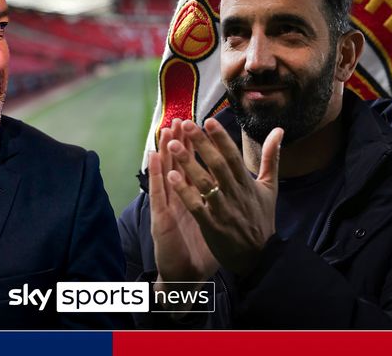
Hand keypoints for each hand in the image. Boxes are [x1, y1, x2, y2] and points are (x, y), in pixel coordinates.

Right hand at [149, 119, 219, 290]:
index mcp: (193, 197)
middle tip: (180, 116)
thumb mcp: (214, 222)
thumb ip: (223, 201)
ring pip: (165, 173)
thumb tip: (237, 185)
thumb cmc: (200, 248)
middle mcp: (178, 198)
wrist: (186, 275)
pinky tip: (154, 158)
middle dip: (179, 140)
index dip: (195, 144)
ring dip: (164, 149)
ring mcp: (168, 206)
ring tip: (164, 128)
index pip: (193, 165)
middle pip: (177, 164)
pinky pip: (158, 194)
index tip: (199, 122)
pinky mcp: (161, 219)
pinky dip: (156, 175)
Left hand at [166, 119, 282, 277]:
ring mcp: (223, 210)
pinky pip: (197, 205)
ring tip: (173, 145)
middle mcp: (235, 193)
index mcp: (247, 183)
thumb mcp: (270, 187)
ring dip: (188, 162)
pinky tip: (171, 176)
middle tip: (186, 124)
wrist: (260, 256)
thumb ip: (271, 157)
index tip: (208, 121)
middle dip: (201, 143)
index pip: (233, 155)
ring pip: (205, 182)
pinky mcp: (212, 225)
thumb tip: (279, 130)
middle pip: (217, 164)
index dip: (221, 138)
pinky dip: (184, 191)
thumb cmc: (262, 219)